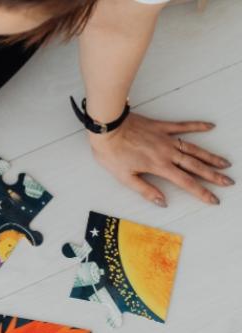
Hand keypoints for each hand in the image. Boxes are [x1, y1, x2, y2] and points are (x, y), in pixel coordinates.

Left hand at [89, 113, 232, 205]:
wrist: (108, 129)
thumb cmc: (112, 154)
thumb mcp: (124, 178)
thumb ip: (145, 190)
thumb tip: (163, 202)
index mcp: (159, 166)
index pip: (185, 182)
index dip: (201, 192)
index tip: (214, 199)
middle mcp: (168, 153)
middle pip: (196, 166)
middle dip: (213, 175)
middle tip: (229, 182)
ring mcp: (166, 138)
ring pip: (194, 148)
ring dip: (210, 156)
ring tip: (225, 163)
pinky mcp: (162, 127)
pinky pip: (183, 126)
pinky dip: (197, 126)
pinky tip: (210, 126)